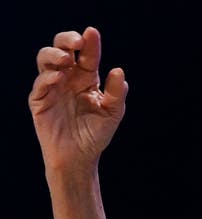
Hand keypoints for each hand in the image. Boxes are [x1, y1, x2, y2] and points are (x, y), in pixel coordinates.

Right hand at [29, 26, 127, 170]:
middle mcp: (68, 79)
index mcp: (87, 78)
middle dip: (66, 40)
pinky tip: (60, 77)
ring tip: (66, 59)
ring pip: (45, 60)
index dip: (90, 43)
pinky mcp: (39, 101)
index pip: (87, 55)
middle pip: (62, 49)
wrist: (80, 157)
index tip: (92, 33)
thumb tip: (118, 70)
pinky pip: (40, 84)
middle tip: (77, 42)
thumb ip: (116, 93)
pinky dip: (48, 77)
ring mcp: (52, 88)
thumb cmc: (96, 134)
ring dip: (54, 54)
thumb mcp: (112, 113)